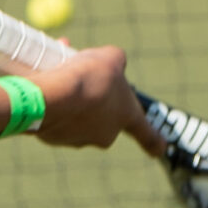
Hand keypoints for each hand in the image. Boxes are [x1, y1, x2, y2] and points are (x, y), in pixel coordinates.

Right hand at [33, 47, 166, 156]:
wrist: (51, 97)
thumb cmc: (89, 78)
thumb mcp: (111, 57)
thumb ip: (117, 60)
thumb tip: (111, 64)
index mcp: (126, 117)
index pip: (145, 132)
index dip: (153, 140)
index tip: (161, 150)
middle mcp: (105, 134)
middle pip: (103, 113)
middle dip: (94, 96)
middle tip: (84, 76)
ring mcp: (78, 139)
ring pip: (76, 113)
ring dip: (72, 96)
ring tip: (60, 75)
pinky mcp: (53, 137)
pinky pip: (56, 115)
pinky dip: (53, 101)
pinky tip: (46, 84)